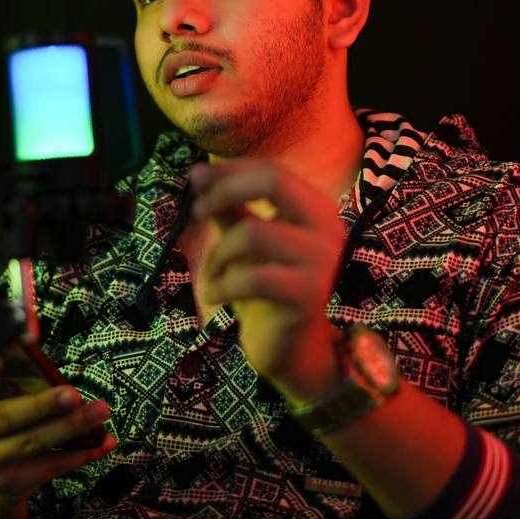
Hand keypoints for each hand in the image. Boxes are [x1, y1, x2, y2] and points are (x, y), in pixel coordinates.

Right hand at [0, 359, 116, 505]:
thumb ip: (8, 372)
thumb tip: (43, 351)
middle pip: (1, 417)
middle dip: (42, 406)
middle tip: (73, 394)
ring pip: (30, 443)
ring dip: (70, 428)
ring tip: (100, 411)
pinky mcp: (4, 482)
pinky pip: (47, 466)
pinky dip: (79, 454)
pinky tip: (101, 442)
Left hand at [189, 159, 347, 398]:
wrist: (292, 348)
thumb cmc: (267, 288)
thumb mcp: (246, 240)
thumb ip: (229, 206)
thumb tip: (197, 171)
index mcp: (314, 206)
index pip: (270, 170)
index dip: (228, 171)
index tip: (194, 180)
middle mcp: (326, 226)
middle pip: (274, 182)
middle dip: (225, 191)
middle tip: (197, 212)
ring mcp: (321, 261)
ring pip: (254, 233)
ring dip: (218, 253)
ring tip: (210, 273)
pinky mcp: (308, 295)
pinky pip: (253, 278)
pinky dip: (222, 284)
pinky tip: (214, 294)